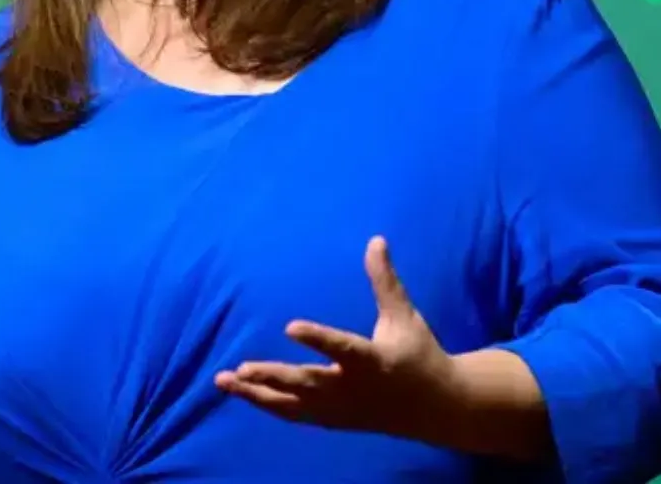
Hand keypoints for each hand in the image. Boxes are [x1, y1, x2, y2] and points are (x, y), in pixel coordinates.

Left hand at [215, 236, 456, 442]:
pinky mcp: (333, 420)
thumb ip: (385, 281)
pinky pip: (295, 414)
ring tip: (224, 380)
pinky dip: (268, 404)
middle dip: (273, 377)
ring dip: (258, 393)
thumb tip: (376, 239)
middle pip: (308, 383)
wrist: (436, 408)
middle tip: (241, 368)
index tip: (289, 326)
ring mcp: (341, 409)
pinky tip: (242, 392)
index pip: (342, 348)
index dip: (317, 339)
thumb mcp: (404, 317)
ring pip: (293, 404)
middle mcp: (353, 389)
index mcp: (373, 361)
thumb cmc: (419, 354)